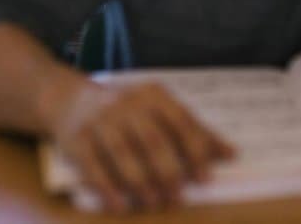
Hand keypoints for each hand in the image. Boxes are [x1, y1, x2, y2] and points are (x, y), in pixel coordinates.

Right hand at [49, 81, 234, 212]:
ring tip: (154, 202)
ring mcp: (99, 120)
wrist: (69, 98)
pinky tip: (120, 205)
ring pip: (123, 153)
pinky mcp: (77, 138)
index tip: (205, 179)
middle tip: (178, 197)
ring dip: (141, 182)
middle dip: (168, 171)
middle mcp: (126, 103)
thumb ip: (194, 131)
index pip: (180, 121)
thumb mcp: (159, 110)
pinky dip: (107, 187)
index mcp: (152, 94)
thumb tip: (231, 155)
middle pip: (152, 139)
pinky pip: (93, 165)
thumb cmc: (126, 109)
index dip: (195, 150)